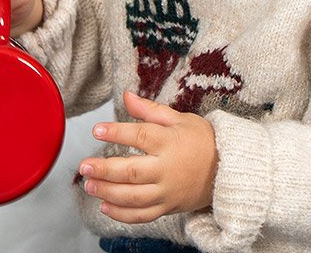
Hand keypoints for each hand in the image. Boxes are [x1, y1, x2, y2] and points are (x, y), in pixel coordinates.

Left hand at [78, 91, 217, 223]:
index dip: (116, 133)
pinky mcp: (168, 207)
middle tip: (84, 166)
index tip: (97, 130)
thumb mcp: (179, 118)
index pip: (139, 136)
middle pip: (132, 172)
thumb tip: (126, 95)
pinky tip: (105, 206)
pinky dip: (122, 214)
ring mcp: (168, 191)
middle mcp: (167, 169)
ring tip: (89, 185)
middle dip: (104, 170)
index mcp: (170, 142)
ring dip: (108, 192)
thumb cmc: (201, 140)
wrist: (227, 169)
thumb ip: (150, 110)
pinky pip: (142, 215)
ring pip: (133, 197)